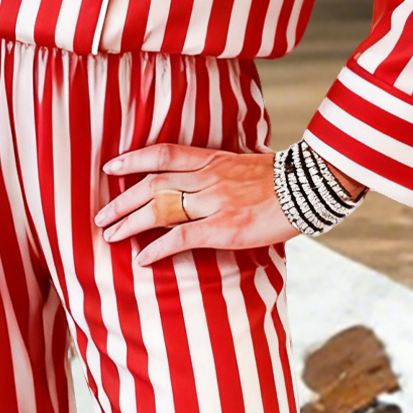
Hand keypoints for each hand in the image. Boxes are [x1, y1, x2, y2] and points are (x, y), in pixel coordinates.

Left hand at [96, 143, 366, 265]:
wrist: (312, 187)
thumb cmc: (285, 181)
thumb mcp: (249, 166)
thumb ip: (224, 173)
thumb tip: (208, 182)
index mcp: (214, 160)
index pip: (163, 154)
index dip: (133, 159)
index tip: (110, 166)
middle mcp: (208, 178)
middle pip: (153, 185)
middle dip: (122, 200)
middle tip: (100, 215)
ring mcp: (214, 203)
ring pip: (160, 209)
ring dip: (130, 223)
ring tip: (110, 235)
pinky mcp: (223, 228)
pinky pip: (181, 237)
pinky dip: (158, 248)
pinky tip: (143, 257)